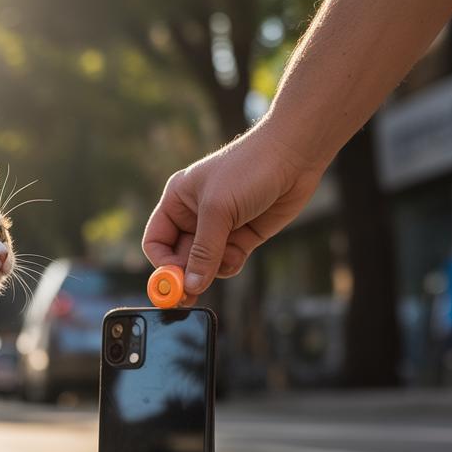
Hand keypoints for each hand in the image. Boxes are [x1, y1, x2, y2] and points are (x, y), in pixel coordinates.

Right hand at [142, 121, 327, 304]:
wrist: (294, 154)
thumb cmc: (249, 169)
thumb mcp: (218, 210)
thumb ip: (203, 251)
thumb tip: (190, 286)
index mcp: (177, 201)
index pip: (156, 242)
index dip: (161, 264)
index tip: (172, 283)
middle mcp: (194, 215)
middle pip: (179, 258)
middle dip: (187, 275)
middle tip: (191, 297)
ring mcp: (220, 227)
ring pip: (206, 264)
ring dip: (214, 268)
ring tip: (230, 255)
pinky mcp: (243, 235)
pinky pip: (227, 262)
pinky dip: (231, 264)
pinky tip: (240, 252)